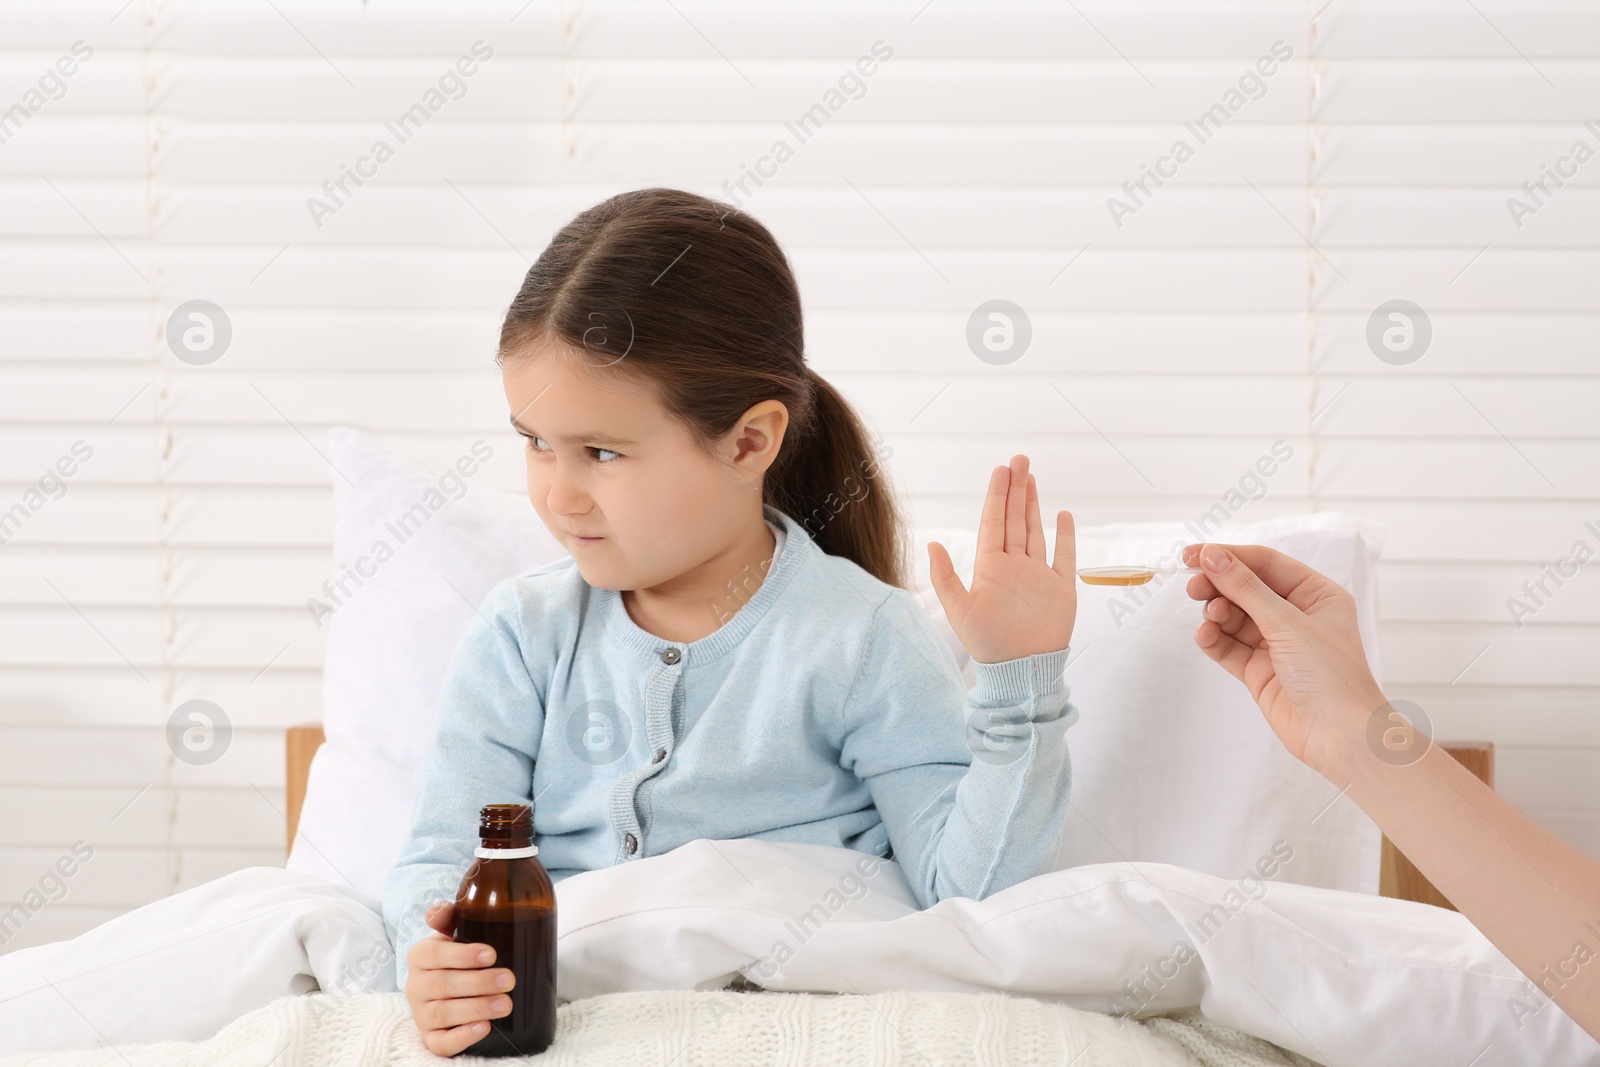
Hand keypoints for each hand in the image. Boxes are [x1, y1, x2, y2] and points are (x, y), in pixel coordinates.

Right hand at [404, 900, 515, 1056]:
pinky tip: (484, 1028)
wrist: (453, 988)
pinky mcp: (431, 1038)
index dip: (462, 955)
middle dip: (478, 983)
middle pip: (442, 985)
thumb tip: (436, 912)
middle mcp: (416, 986)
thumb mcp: (454, 935)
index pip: (434, 954)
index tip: (492, 954)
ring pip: (443, 1014)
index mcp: (420, 956)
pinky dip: (462, 1036)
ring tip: (506, 1004)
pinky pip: (441, 1042)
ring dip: (477, 1008)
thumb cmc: (457, 958)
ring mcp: (421, 1014)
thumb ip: (449, 917)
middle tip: (509, 980)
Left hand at [928, 454, 1075, 662]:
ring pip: (1035, 531)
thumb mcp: (959, 610)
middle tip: (1019, 460)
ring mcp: (1038, 576)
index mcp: (990, 567)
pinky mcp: (1060, 589)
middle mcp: (1014, 567)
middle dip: (1017, 489)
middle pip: (1014, 520)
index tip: (1002, 469)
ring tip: (1032, 478)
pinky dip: (1065, 536)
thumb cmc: (987, 645)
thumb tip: (932, 544)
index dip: (998, 494)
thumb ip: (945, 577)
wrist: (1021, 671)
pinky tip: (1063, 515)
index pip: (994, 522)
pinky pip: (1064, 557)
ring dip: (1033, 505)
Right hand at [1182, 542, 1385, 774]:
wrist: (1339, 736)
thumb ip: (1246, 588)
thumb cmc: (1330, 674)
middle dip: (1218, 586)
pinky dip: (1214, 639)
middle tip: (1193, 587)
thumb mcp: (1287, 622)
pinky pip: (1228, 646)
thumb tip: (1212, 556)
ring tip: (1210, 618)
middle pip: (1246, 588)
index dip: (1229, 556)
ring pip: (1234, 617)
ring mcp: (1276, 644)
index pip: (1265, 564)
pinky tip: (1205, 636)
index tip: (1193, 554)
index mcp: (1315, 595)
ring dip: (1216, 613)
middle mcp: (1295, 616)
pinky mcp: (1259, 670)